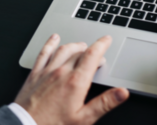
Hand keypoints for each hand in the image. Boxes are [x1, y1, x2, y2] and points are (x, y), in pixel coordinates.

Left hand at [14, 34, 129, 124]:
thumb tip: (121, 93)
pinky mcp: (34, 75)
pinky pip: (43, 53)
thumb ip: (104, 103)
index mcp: (76, 82)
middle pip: (79, 52)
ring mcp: (46, 72)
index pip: (92, 55)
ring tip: (81, 46)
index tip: (107, 40)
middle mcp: (61, 73)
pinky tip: (53, 39)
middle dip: (91, 49)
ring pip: (63, 50)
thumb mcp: (83, 119)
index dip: (102, 45)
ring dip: (74, 45)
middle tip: (97, 53)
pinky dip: (50, 44)